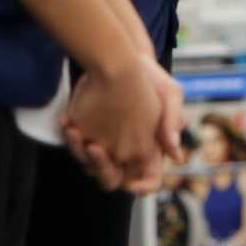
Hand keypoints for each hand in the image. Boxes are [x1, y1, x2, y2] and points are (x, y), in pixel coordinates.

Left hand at [62, 54, 169, 194]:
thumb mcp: (170, 93)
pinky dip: (71, 140)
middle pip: (114, 178)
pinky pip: (77, 148)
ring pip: (90, 165)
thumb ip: (172, 121)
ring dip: (81, 152)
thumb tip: (176, 155)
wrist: (122, 59)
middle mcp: (127, 152)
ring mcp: (107, 145)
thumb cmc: (151, 77)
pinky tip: (68, 122)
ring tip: (75, 130)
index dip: (144, 186)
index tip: (132, 185)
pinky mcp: (88, 133)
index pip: (151, 179)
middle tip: (95, 147)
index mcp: (151, 148)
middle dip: (103, 168)